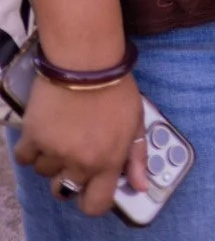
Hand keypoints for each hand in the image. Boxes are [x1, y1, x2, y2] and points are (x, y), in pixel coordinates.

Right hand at [14, 73, 148, 216]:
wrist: (86, 59)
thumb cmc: (115, 86)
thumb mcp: (136, 118)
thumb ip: (137, 155)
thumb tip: (140, 186)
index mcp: (108, 160)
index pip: (95, 204)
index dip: (91, 200)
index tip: (89, 189)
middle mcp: (81, 162)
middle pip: (65, 190)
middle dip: (69, 174)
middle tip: (74, 150)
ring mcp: (55, 151)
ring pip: (45, 172)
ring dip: (50, 157)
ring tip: (61, 130)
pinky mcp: (33, 137)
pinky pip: (25, 157)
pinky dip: (30, 147)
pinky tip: (43, 129)